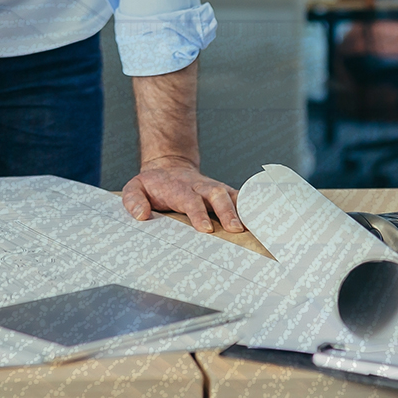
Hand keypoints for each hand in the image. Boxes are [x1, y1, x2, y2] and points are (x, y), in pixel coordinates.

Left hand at [122, 157, 243, 233]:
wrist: (168, 168)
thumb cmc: (152, 185)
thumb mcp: (134, 188)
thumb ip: (134, 200)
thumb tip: (142, 214)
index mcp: (177, 187)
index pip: (189, 199)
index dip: (198, 212)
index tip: (205, 229)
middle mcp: (199, 186)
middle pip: (216, 194)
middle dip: (227, 210)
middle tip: (236, 229)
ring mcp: (213, 188)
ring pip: (232, 194)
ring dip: (243, 209)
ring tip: (255, 227)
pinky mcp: (224, 193)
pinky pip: (240, 198)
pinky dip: (252, 206)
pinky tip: (263, 220)